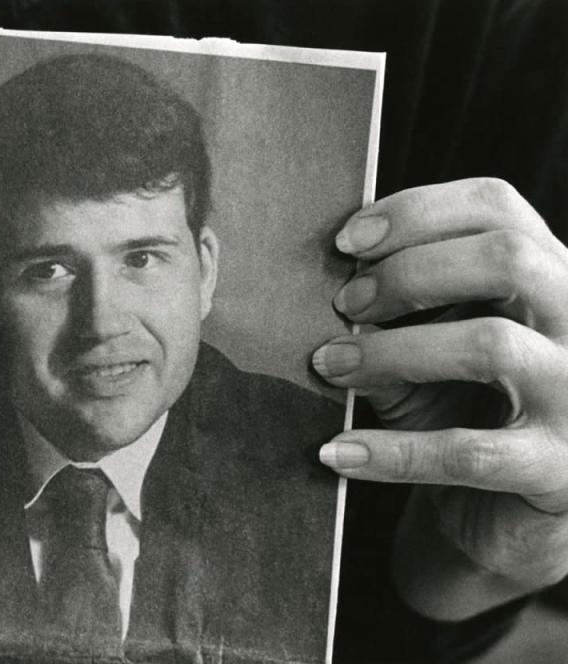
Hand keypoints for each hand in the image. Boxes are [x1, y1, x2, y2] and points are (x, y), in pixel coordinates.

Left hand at [313, 178, 567, 618]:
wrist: (509, 513)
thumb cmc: (464, 411)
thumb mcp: (430, 352)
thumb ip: (398, 316)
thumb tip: (335, 292)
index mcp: (550, 277)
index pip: (498, 207)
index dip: (417, 211)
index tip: (347, 240)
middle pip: (506, 257)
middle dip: (408, 272)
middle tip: (345, 303)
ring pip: (488, 345)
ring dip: (390, 351)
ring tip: (329, 364)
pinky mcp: (559, 469)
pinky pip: (467, 451)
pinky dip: (392, 451)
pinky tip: (336, 451)